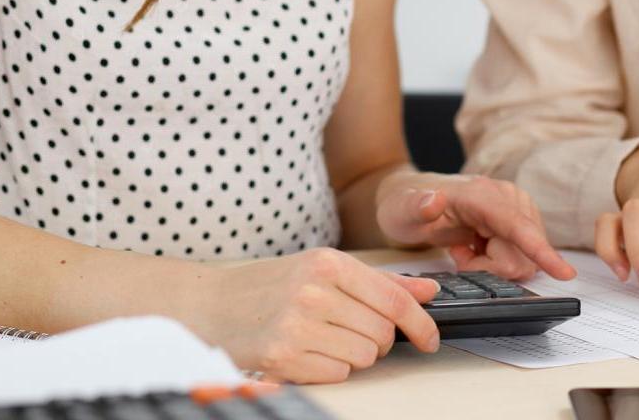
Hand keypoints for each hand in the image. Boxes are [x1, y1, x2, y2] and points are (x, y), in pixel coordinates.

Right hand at [198, 249, 439, 383]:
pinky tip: (307, 352)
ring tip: (324, 339)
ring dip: (354, 355)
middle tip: (350, 331)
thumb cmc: (270, 286)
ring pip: (365, 356)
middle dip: (378, 340)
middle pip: (383, 333)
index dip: (422, 324)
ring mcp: (297, 324)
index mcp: (329, 263)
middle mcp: (314, 291)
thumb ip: (380, 282)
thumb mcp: (324, 269)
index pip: (395, 300)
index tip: (430, 338)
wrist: (207, 304)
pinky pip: (339, 374)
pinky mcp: (283, 356)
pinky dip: (331, 369)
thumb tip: (429, 291)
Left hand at [376, 174, 575, 280]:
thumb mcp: (401, 209)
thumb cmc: (406, 205)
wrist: (411, 200)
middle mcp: (509, 199)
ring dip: (493, 265)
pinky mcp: (521, 223)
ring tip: (466, 248)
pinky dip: (496, 261)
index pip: (518, 227)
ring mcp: (518, 211)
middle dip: (491, 267)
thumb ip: (416, 206)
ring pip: (523, 260)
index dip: (542, 251)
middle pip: (522, 255)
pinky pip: (521, 258)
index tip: (565, 273)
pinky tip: (476, 248)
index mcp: (484, 195)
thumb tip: (434, 200)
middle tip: (461, 254)